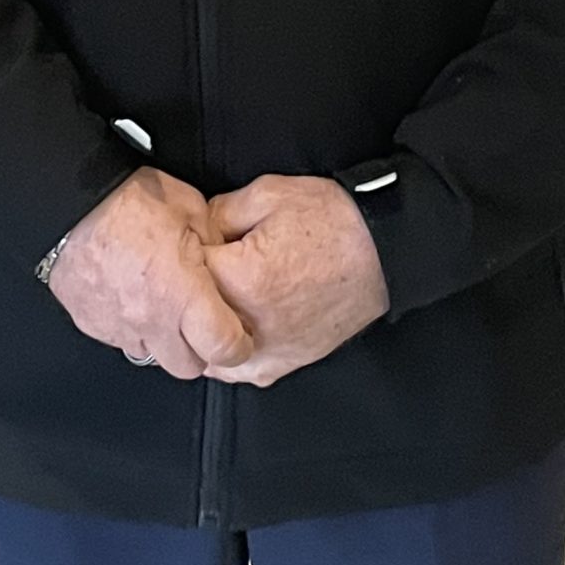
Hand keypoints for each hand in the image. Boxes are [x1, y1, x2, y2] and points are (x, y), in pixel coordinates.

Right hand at [48, 166, 254, 380]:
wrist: (70, 201)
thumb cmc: (128, 200)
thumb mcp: (191, 208)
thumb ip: (214, 243)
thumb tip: (225, 260)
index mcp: (182, 294)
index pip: (224, 349)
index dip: (238, 346)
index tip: (238, 334)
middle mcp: (151, 320)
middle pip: (188, 367)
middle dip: (199, 350)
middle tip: (199, 320)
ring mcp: (118, 327)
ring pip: (152, 355)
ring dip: (163, 338)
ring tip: (160, 302)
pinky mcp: (91, 324)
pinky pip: (120, 339)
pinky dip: (131, 325)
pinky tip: (131, 295)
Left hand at [201, 175, 389, 386]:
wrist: (385, 250)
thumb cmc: (332, 220)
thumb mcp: (268, 194)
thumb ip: (217, 213)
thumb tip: (191, 231)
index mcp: (241, 280)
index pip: (180, 275)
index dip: (178, 254)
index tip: (185, 243)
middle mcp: (251, 326)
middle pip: (189, 321)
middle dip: (186, 296)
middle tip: (196, 270)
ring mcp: (270, 351)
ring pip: (210, 354)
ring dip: (202, 330)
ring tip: (210, 301)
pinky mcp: (287, 362)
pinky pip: (241, 370)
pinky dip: (228, 353)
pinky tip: (229, 327)